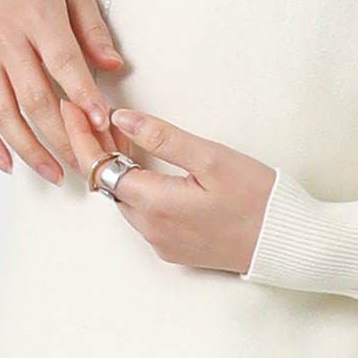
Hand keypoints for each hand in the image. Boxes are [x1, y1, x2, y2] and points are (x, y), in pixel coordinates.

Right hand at [0, 0, 124, 181]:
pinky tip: (8, 163)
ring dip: (29, 149)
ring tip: (54, 173)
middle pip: (34, 97)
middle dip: (62, 136)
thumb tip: (115, 66)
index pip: (63, 62)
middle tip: (86, 162)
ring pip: (3, 113)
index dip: (82, 95)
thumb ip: (92, 29)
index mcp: (37, 15)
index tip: (101, 124)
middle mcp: (4, 39)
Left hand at [58, 101, 275, 276]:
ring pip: (124, 199)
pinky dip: (137, 187)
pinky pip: (143, 214)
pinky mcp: (175, 249)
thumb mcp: (212, 158)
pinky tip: (147, 166)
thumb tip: (120, 119)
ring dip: (117, 168)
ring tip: (118, 133)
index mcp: (154, 205)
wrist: (288, 243)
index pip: (99, 166)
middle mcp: (150, 230)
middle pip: (107, 184)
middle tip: (91, 111)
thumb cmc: (259, 198)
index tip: (69, 107)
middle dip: (96, 147)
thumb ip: (163, 138)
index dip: (81, 135)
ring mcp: (162, 243)